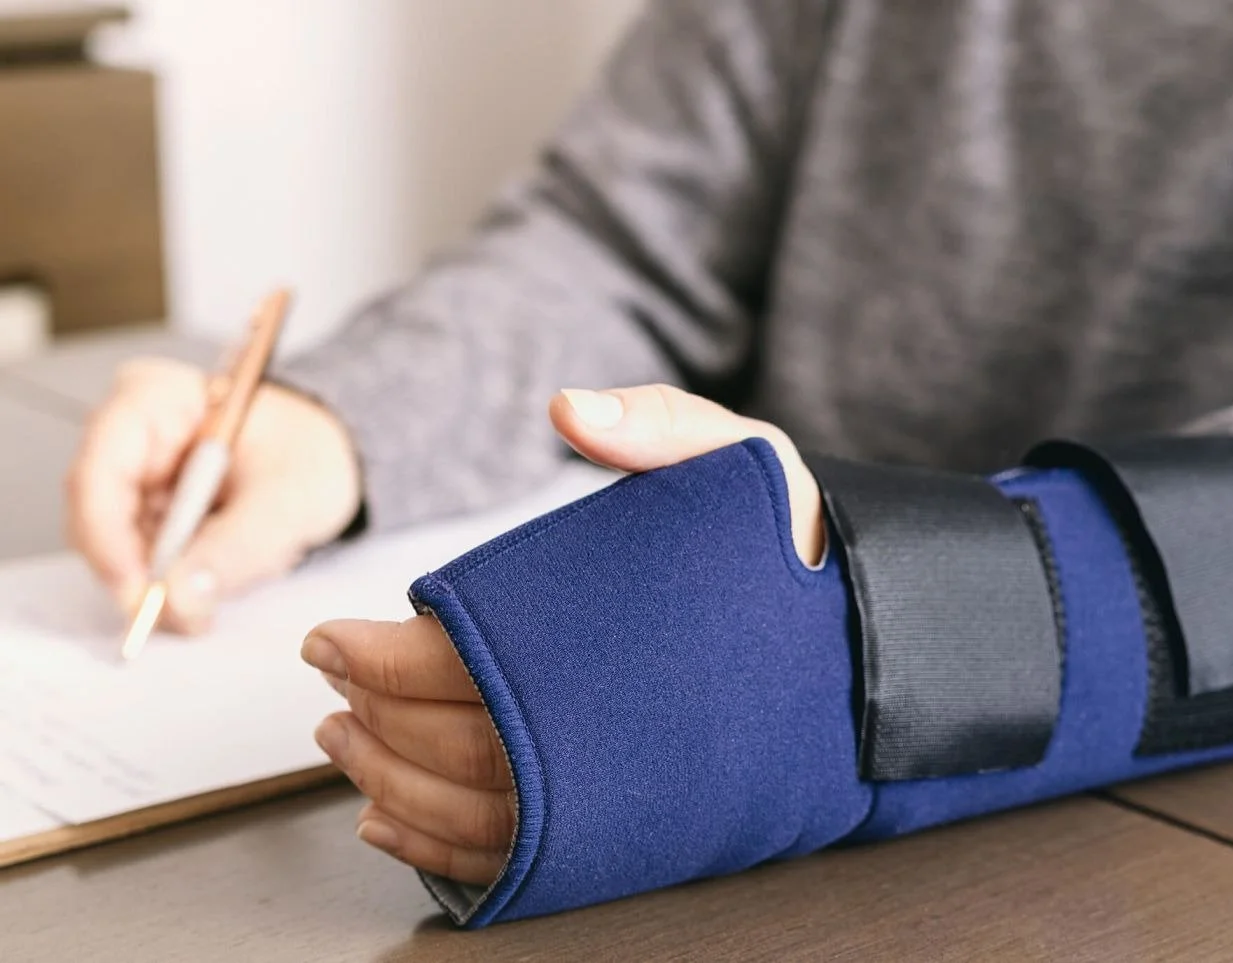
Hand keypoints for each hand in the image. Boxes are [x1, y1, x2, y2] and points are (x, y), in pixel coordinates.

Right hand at [67, 357, 361, 631]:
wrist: (329, 460)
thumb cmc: (313, 455)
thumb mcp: (290, 500)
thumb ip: (237, 546)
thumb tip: (179, 596)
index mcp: (160, 398)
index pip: (101, 467)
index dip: (107, 534)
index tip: (137, 588)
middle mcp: (133, 434)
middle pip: (98, 516)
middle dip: (140, 575)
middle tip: (185, 616)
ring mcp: (135, 476)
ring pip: (118, 547)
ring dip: (161, 586)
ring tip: (215, 598)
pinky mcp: (147, 511)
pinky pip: (142, 559)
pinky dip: (175, 583)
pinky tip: (214, 585)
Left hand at [307, 383, 823, 881]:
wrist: (868, 639)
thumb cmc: (798, 551)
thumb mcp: (745, 461)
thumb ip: (660, 428)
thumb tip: (569, 408)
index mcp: (616, 637)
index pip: (464, 660)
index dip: (378, 657)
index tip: (325, 641)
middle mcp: (613, 727)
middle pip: (454, 742)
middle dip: (371, 718)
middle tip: (325, 693)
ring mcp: (622, 787)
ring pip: (477, 810)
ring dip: (389, 784)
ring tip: (343, 749)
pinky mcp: (631, 822)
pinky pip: (519, 854)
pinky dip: (442, 847)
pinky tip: (396, 823)